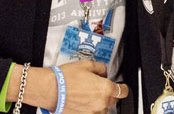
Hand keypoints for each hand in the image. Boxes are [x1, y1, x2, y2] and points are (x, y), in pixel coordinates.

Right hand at [10, 60, 128, 113]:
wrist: (50, 90)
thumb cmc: (65, 78)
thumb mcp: (87, 64)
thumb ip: (101, 68)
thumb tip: (104, 73)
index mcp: (104, 88)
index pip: (123, 91)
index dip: (123, 88)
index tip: (122, 87)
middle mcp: (101, 103)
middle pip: (112, 100)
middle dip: (108, 94)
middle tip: (96, 88)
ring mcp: (92, 113)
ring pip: (102, 108)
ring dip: (98, 102)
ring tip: (85, 94)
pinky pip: (92, 113)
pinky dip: (89, 109)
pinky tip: (81, 102)